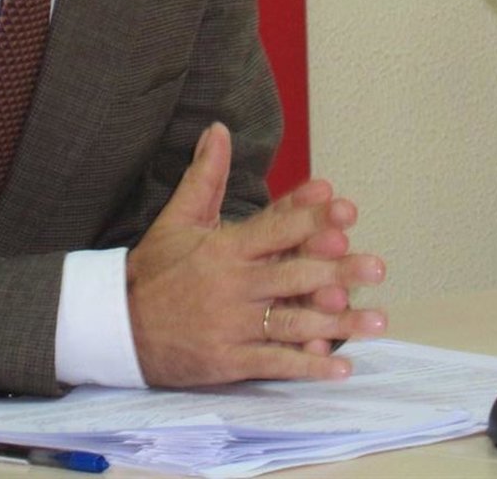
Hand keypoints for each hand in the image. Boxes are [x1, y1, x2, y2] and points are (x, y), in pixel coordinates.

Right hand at [126, 122, 385, 387]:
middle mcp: (232, 284)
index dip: (310, 217)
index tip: (344, 209)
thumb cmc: (155, 268)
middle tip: (376, 266)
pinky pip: (275, 363)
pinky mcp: (229, 360)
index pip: (274, 228)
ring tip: (378, 320)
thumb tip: (218, 129)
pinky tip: (341, 366)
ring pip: (292, 321)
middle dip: (338, 270)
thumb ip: (204, 175)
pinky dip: (308, 366)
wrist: (119, 325)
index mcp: (224, 248)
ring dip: (338, 322)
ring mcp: (232, 325)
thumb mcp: (178, 217)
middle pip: (293, 274)